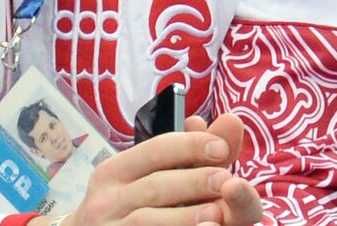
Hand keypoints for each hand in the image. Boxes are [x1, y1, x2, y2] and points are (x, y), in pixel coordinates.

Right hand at [50, 113, 261, 225]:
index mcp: (115, 172)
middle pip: (155, 187)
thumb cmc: (136, 204)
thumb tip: (231, 121)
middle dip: (194, 183)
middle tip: (227, 183)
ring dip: (186, 216)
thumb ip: (197, 154)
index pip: (155, 150)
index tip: (221, 149)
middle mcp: (106, 200)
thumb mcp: (157, 176)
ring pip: (147, 220)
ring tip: (217, 216)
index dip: (190, 146)